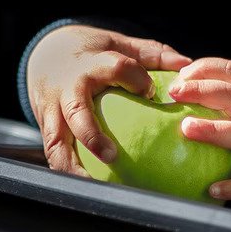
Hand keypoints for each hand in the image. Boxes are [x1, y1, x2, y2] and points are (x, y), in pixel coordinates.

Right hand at [26, 24, 189, 174]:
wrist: (45, 53)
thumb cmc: (90, 52)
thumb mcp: (118, 44)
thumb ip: (151, 54)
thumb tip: (185, 65)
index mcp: (91, 64)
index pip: (115, 69)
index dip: (135, 79)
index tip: (151, 92)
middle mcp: (69, 89)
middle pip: (77, 113)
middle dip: (91, 135)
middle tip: (111, 156)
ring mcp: (53, 110)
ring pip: (56, 140)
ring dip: (71, 165)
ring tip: (91, 184)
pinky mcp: (45, 125)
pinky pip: (53, 152)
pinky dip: (65, 171)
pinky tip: (85, 187)